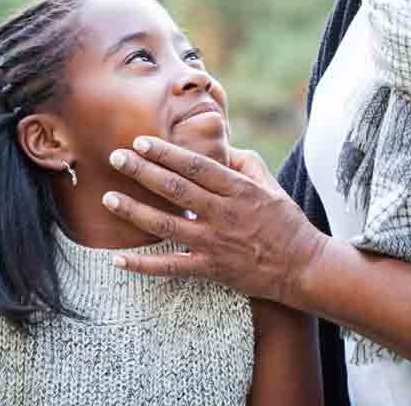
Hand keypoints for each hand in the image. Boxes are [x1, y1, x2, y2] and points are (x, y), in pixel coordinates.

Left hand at [103, 137, 328, 305]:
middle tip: (115, 158)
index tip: (141, 142)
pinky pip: (170, 267)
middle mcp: (223, 213)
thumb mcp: (270, 184)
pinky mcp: (210, 268)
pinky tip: (118, 259)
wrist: (302, 267)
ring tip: (108, 199)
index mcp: (238, 189)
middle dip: (142, 171)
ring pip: (166, 225)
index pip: (196, 165)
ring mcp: (214, 242)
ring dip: (134, 211)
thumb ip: (243, 163)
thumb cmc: (286, 222)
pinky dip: (142, 265)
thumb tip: (219, 147)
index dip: (166, 152)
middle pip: (175, 189)